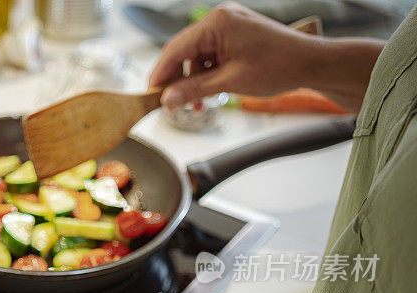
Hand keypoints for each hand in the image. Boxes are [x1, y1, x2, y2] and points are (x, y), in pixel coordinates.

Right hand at [148, 2, 323, 109]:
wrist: (311, 63)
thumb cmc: (280, 66)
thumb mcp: (230, 82)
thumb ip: (194, 90)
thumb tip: (167, 99)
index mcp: (217, 23)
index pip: (175, 49)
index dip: (160, 74)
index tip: (151, 94)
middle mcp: (220, 19)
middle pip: (183, 51)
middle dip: (177, 80)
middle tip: (171, 104)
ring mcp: (228, 25)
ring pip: (195, 56)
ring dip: (192, 81)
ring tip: (196, 103)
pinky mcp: (235, 34)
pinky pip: (210, 55)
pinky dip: (206, 74)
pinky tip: (207, 92)